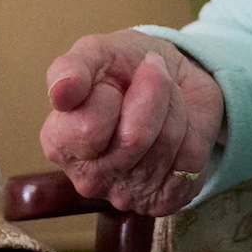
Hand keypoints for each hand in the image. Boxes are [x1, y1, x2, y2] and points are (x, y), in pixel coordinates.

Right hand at [41, 30, 222, 215]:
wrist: (170, 75)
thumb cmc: (123, 68)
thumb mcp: (94, 53)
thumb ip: (71, 68)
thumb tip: (61, 91)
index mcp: (59, 144)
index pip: (88, 128)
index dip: (109, 94)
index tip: (111, 82)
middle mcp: (89, 178)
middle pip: (134, 139)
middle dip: (151, 92)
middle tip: (149, 77)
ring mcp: (129, 195)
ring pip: (167, 144)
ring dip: (173, 105)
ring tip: (163, 97)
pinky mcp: (166, 199)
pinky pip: (191, 158)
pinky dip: (192, 128)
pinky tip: (177, 124)